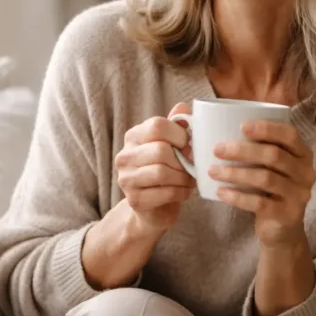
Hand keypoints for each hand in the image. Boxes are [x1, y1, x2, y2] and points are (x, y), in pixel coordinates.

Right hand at [114, 103, 195, 235]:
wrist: (154, 208)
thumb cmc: (166, 171)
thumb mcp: (171, 145)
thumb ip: (176, 126)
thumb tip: (183, 106)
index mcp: (133, 136)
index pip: (157, 126)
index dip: (179, 135)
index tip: (188, 145)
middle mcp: (124, 156)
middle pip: (161, 150)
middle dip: (183, 160)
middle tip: (192, 167)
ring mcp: (126, 179)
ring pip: (162, 172)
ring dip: (184, 178)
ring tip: (190, 180)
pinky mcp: (134, 200)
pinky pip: (164, 193)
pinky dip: (181, 192)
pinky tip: (184, 192)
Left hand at [210, 119, 315, 248]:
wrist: (282, 229)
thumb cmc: (270, 189)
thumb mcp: (271, 167)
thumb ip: (259, 148)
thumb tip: (223, 126)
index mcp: (303, 154)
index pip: (289, 135)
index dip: (267, 128)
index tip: (242, 126)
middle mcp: (306, 173)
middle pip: (274, 156)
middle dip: (243, 150)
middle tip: (217, 150)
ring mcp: (299, 195)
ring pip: (265, 179)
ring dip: (235, 173)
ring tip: (213, 171)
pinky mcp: (287, 215)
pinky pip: (259, 203)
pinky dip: (237, 197)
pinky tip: (221, 192)